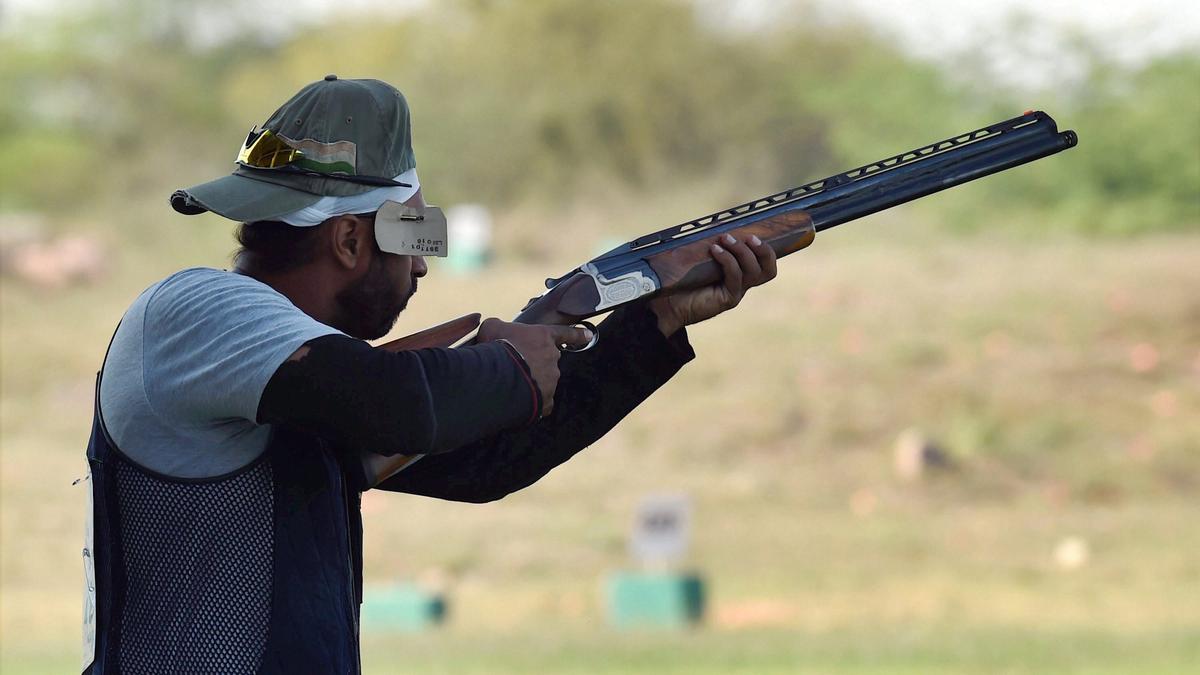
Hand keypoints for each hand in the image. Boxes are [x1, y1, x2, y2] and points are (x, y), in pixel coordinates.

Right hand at [476, 319, 593, 416]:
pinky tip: (520, 402)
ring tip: (511, 384)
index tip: (589, 335)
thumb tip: (495, 329)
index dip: (576, 334)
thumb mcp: (492, 327)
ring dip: (530, 382)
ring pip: (543, 381)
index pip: (564, 333)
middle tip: (515, 366)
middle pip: (547, 360)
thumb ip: (498, 326)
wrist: (498, 377)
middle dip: (533, 363)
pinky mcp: (546, 401)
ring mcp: (551, 380)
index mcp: (543, 337)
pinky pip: (542, 403)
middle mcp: (552, 358)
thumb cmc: (497, 347)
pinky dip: (533, 403)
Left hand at [648, 233, 777, 336]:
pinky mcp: (727, 299)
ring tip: (725, 239)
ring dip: (742, 251)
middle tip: (749, 237)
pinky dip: (727, 260)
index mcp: (740, 274)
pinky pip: (735, 277)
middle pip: (769, 271)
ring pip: (753, 272)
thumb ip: (714, 245)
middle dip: (763, 251)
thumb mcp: (702, 258)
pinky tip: (715, 250)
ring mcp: (736, 292)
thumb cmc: (682, 279)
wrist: (668, 303)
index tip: (753, 234)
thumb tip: (718, 223)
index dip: (767, 250)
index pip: (766, 264)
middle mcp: (742, 285)